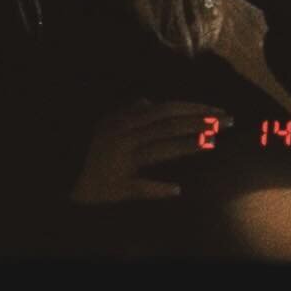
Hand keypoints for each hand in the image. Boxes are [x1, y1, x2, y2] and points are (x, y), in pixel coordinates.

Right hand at [70, 99, 232, 204]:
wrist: (62, 172)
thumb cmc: (85, 148)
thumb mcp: (104, 124)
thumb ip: (127, 112)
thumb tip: (148, 101)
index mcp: (126, 121)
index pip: (166, 110)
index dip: (193, 109)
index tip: (217, 111)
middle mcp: (126, 136)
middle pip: (169, 125)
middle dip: (200, 122)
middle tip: (228, 122)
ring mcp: (122, 160)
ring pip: (159, 149)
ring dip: (187, 146)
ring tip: (212, 143)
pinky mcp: (118, 185)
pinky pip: (139, 187)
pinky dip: (157, 188)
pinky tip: (177, 189)